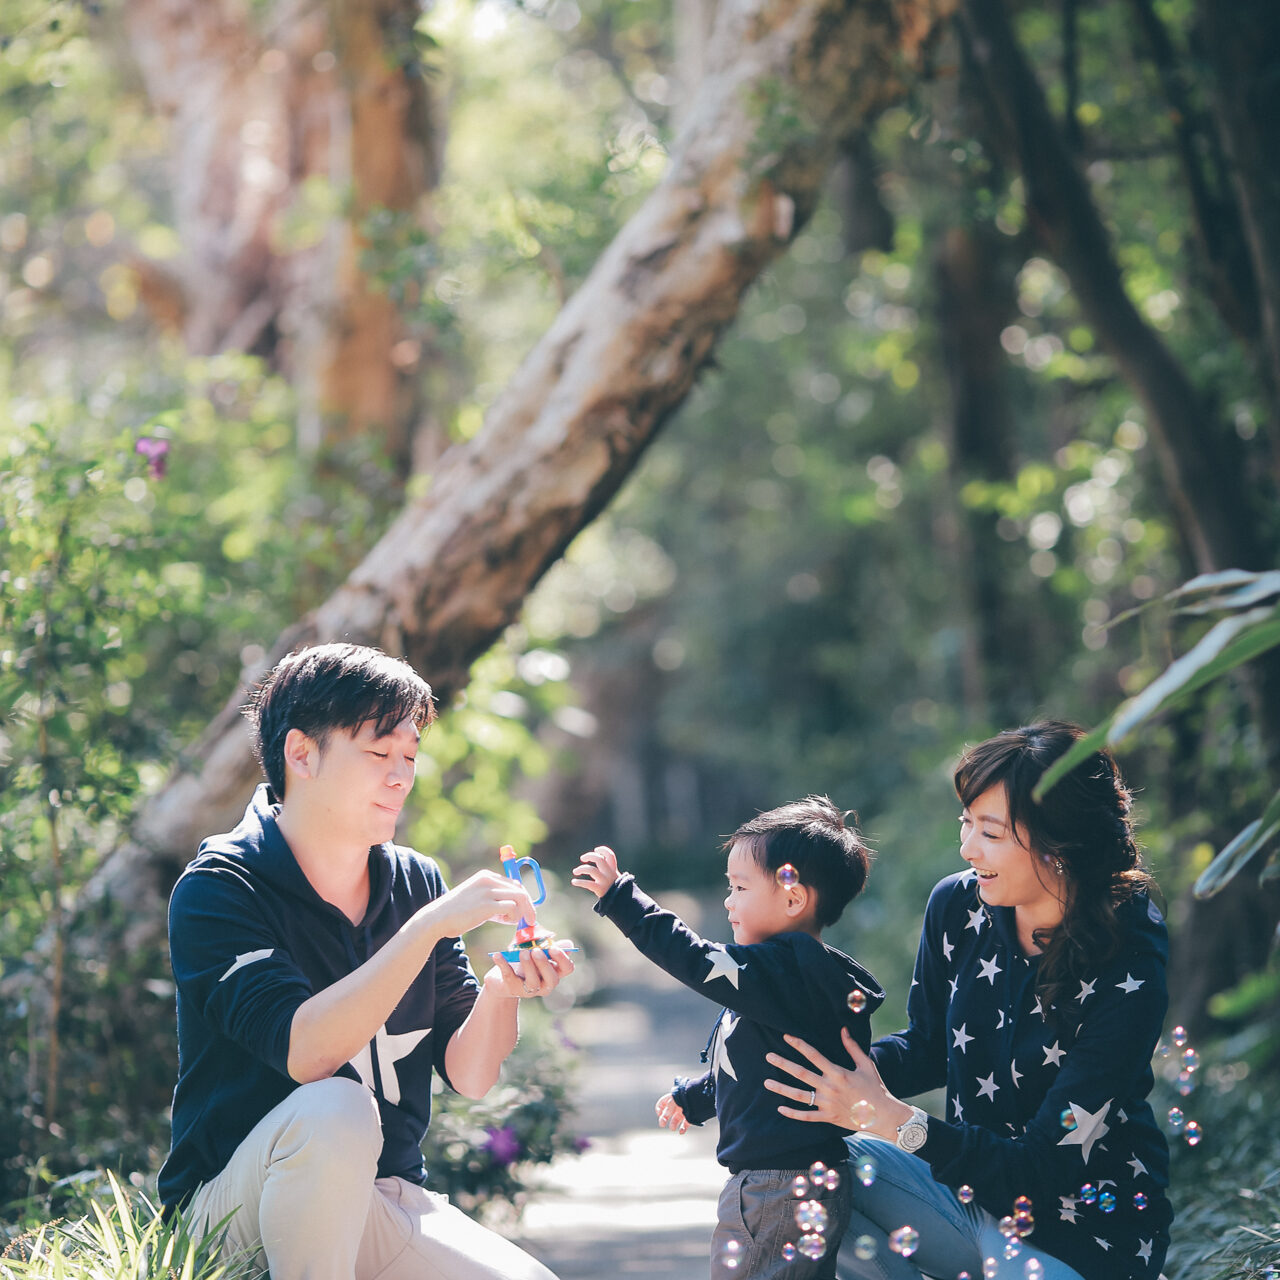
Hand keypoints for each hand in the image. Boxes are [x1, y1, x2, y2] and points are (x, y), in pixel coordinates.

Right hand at [421, 869, 535, 938]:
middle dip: (528, 906)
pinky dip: (513, 917)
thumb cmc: (457, 913)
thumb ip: (494, 900)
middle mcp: (488, 880)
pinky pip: (512, 908)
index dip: (522, 898)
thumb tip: (515, 910)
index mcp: (486, 876)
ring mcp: (488, 891)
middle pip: (520, 889)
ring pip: (520, 897)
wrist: (437, 918)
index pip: (514, 883)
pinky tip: (503, 921)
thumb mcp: (476, 898)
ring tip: (513, 922)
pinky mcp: (487, 905)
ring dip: (522, 912)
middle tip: (530, 920)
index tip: (525, 910)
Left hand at [486, 943, 575, 999]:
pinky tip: (498, 955)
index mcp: (554, 972)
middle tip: (536, 951)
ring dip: (528, 966)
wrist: (501, 977)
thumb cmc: (523, 961)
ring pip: (533, 982)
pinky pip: (509, 977)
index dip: (563, 959)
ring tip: (522, 953)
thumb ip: (549, 946)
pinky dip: (503, 965)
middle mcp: (545, 984)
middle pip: (552, 979)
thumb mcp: (536, 951)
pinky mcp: (512, 989)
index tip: (554, 948)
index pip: (567, 968)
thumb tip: (568, 944)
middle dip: (545, 964)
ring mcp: (529, 990)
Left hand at [571, 845, 620, 897]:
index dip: (603, 850)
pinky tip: (574, 882)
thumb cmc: (614, 888)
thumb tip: (596, 858)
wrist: (621, 902)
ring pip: (591, 870)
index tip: (596, 850)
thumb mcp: (614, 876)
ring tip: (575, 871)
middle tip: (582, 858)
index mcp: (613, 869)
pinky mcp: (600, 889)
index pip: (610, 856)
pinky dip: (579, 882)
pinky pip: (588, 884)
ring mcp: (604, 881)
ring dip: (581, 869)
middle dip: (589, 856)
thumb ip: (607, 868)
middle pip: (599, 859)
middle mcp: (609, 873)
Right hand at [655, 1091, 689, 1134]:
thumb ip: (668, 1108)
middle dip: (664, 1118)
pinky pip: (685, 1124)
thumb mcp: (675, 1099)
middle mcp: (678, 1105)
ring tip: (672, 1128)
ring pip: (676, 1119)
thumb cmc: (687, 1095)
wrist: (702, 1096)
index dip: (659, 1108)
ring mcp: (684, 1111)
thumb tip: (663, 1116)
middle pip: (668, 1113)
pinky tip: (681, 1132)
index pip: (662, 1103)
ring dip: (673, 1124)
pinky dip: (683, 1129)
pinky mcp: (690, 1117)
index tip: (659, 1114)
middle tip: (662, 1124)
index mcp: (673, 1098)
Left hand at [763, 1027, 910, 1140]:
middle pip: (801, 1073)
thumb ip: (852, 1047)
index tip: (786, 1037)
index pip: (813, 1055)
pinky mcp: (828, 1118)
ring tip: (766, 1083)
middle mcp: (829, 1087)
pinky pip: (807, 1117)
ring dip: (781, 1089)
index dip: (798, 1044)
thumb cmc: (876, 1088)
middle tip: (768, 1056)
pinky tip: (780, 1109)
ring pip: (799, 1096)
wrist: (884, 1115)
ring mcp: (827, 1104)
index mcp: (838, 1072)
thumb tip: (843, 1030)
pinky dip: (793, 1114)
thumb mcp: (866, 1064)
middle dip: (783, 1064)